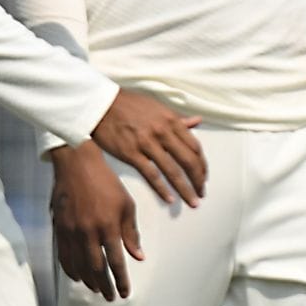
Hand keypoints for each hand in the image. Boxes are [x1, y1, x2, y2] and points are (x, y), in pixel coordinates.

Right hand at [50, 143, 140, 300]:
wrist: (77, 165)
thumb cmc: (106, 182)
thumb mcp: (126, 204)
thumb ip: (131, 232)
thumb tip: (138, 256)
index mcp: (108, 226)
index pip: (116, 261)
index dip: (121, 280)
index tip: (125, 293)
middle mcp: (88, 232)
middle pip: (96, 268)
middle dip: (104, 285)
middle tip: (110, 297)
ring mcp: (71, 231)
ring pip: (78, 265)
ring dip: (88, 281)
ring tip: (95, 290)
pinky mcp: (59, 228)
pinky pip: (63, 255)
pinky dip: (70, 269)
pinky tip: (77, 276)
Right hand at [90, 89, 206, 206]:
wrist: (102, 104)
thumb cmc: (130, 104)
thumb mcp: (158, 107)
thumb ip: (178, 119)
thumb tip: (196, 121)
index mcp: (172, 121)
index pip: (195, 147)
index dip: (202, 165)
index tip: (203, 176)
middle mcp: (163, 132)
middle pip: (188, 161)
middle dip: (198, 180)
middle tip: (201, 192)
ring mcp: (147, 144)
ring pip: (173, 171)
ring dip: (185, 189)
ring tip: (192, 201)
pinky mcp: (131, 153)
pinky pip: (151, 175)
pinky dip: (162, 189)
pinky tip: (170, 199)